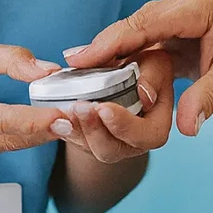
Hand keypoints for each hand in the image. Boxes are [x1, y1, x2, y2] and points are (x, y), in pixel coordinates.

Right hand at [0, 39, 72, 166]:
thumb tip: (47, 70)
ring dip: (38, 134)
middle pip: (8, 139)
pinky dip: (20, 138)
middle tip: (79, 114)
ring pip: (8, 148)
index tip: (62, 114)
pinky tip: (31, 123)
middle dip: (47, 128)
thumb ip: (10, 59)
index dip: (33, 120)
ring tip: (63, 113)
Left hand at [56, 50, 172, 163]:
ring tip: (66, 108)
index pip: (148, 136)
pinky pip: (75, 140)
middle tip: (80, 107)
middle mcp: (133, 140)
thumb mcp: (156, 62)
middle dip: (94, 129)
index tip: (104, 108)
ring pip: (90, 148)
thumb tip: (143, 91)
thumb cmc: (145, 65)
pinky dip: (64, 126)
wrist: (126, 66)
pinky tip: (56, 111)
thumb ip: (152, 74)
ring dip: (77, 129)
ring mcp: (109, 142)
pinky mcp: (88, 137)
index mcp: (156, 124)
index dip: (125, 126)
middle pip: (113, 150)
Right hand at [66, 0, 212, 137]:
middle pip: (137, 23)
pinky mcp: (170, 40)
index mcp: (204, 10)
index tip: (89, 54)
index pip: (154, 20)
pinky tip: (98, 71)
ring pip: (134, 34)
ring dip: (109, 50)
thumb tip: (185, 126)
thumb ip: (207, 99)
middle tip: (74, 62)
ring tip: (78, 67)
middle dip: (106, 42)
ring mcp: (175, 24)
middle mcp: (185, 11)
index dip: (119, 36)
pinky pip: (140, 45)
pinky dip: (120, 58)